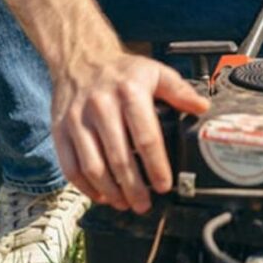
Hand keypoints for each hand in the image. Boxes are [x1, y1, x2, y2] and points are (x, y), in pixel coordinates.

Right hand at [51, 51, 209, 212]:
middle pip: (119, 158)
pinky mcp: (59, 130)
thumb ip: (179, 90)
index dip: (156, 167)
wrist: (80, 58)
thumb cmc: (121, 71)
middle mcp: (101, 107)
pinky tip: (100, 194)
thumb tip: (202, 107)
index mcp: (129, 93)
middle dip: (133, 188)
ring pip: (93, 167)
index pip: (146, 137)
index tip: (164, 185)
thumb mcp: (154, 72)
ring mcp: (77, 120)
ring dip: (110, 191)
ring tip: (124, 203)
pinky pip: (70, 166)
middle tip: (144, 204)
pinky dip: (85, 187)